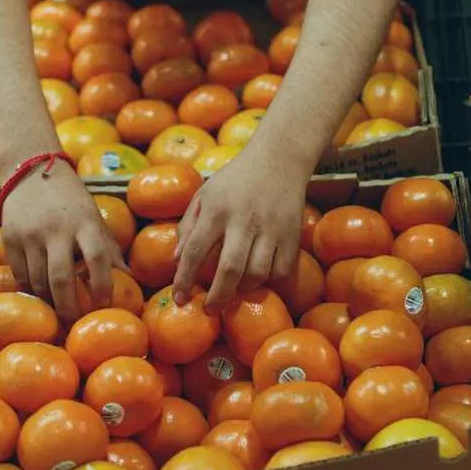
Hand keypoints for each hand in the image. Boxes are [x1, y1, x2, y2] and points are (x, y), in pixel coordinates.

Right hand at [1, 162, 126, 321]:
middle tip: (75, 322)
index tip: (104, 303)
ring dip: (49, 302)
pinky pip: (20, 276)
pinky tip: (40, 295)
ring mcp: (30, 235)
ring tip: (58, 311)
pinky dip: (31, 291)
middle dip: (69, 307)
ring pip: (38, 282)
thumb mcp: (94, 218)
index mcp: (84, 222)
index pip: (97, 257)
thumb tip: (129, 281)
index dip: (103, 285)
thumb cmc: (71, 201)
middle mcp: (56, 229)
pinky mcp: (10, 239)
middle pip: (62, 278)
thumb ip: (109, 249)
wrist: (31, 173)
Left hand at [172, 151, 303, 312]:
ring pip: (257, 274)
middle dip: (217, 297)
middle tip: (209, 310)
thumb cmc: (235, 179)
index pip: (196, 250)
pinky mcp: (292, 235)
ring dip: (241, 290)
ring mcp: (271, 229)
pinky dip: (267, 281)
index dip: (185, 278)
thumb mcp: (205, 194)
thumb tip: (178, 261)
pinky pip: (280, 270)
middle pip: (229, 269)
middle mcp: (244, 220)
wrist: (279, 159)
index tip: (180, 298)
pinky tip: (256, 278)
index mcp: (217, 208)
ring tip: (232, 292)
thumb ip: (189, 226)